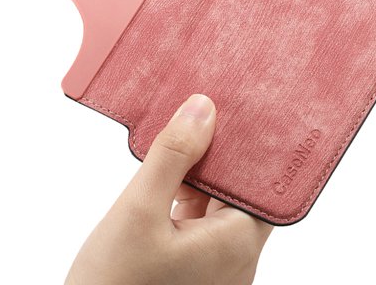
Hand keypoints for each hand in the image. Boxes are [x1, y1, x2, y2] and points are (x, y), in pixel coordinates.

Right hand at [66, 94, 272, 284]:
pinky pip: (199, 222)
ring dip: (197, 174)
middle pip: (238, 191)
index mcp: (235, 246)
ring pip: (216, 205)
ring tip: (175, 139)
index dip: (250, 146)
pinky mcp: (192, 271)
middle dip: (217, 154)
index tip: (231, 110)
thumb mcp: (139, 208)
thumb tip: (202, 109)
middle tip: (196, 113)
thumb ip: (172, 156)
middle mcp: (234, 261)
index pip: (262, 184)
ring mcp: (214, 269)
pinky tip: (164, 176)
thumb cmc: (114, 284)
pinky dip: (184, 195)